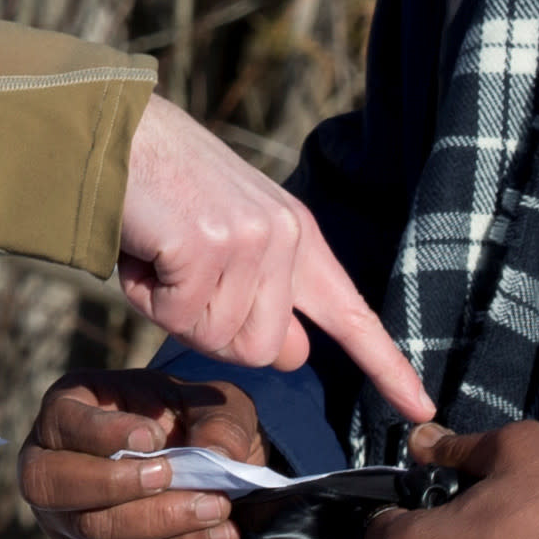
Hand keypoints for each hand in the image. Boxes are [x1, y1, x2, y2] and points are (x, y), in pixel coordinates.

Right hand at [19, 369, 273, 538]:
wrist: (196, 471)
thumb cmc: (186, 423)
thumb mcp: (209, 404)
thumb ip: (218, 422)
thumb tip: (219, 455)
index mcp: (65, 415)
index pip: (60, 423)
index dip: (101, 433)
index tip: (152, 436)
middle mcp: (50, 475)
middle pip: (52, 490)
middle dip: (118, 486)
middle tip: (173, 477)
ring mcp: (68, 529)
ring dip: (161, 528)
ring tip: (218, 512)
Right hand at [112, 98, 435, 425]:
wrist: (118, 133)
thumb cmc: (164, 193)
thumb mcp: (232, 242)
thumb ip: (266, 297)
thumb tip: (293, 354)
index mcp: (299, 237)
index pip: (352, 313)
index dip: (386, 365)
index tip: (421, 405)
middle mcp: (286, 238)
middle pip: (264, 352)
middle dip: (214, 332)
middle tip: (183, 276)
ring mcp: (251, 241)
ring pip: (219, 340)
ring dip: (175, 310)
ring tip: (162, 256)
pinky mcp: (207, 246)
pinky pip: (176, 318)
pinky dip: (148, 297)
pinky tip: (144, 252)